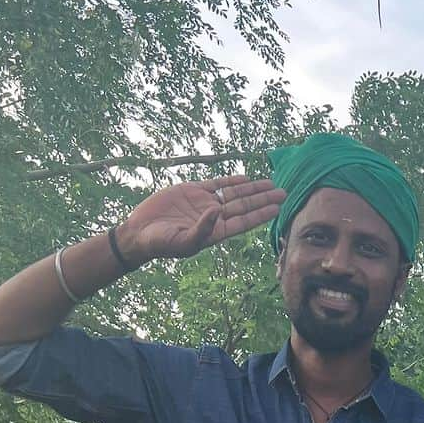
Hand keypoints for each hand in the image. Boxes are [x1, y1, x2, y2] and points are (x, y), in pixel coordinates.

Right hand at [115, 175, 285, 264]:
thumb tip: (218, 212)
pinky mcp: (192, 191)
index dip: (261, 214)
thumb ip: (202, 230)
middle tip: (284, 192)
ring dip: (252, 189)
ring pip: (234, 194)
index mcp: (215, 232)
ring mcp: (204, 203)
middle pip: (244, 206)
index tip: (278, 207)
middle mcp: (214, 217)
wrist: (139, 232)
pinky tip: (245, 178)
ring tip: (271, 183)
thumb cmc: (161, 244)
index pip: (244, 221)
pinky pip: (216, 184)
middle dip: (264, 199)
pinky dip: (231, 181)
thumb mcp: (183, 242)